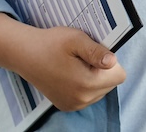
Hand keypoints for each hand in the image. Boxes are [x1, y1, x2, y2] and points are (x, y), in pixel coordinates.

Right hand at [7, 25, 125, 111]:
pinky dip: (85, 84)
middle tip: (83, 57)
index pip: (119, 75)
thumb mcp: (76, 40)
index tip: (95, 53)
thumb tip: (113, 61)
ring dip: (94, 77)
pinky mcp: (67, 105)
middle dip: (103, 70)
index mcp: (86, 83)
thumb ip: (97, 51)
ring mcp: (74, 104)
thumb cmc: (50, 44)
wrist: (25, 54)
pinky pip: (88, 95)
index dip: (111, 61)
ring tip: (75, 64)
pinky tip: (70, 73)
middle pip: (111, 83)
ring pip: (101, 90)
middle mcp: (81, 99)